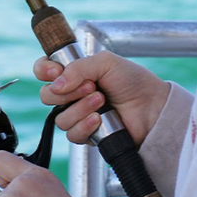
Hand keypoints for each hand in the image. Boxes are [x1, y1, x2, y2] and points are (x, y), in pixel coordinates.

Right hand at [34, 51, 169, 147]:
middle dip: (68, 92)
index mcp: (75, 73)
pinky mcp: (87, 134)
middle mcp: (73, 94)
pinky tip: (99, 119)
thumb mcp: (105, 62)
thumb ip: (77, 68)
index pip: (44, 70)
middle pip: (47, 96)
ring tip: (102, 101)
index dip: (44, 70)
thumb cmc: (132, 81)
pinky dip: (84, 125)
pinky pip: (72, 134)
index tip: (55, 71)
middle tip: (91, 86)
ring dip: (80, 108)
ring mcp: (79, 115)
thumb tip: (55, 84)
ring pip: (60, 118)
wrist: (152, 107)